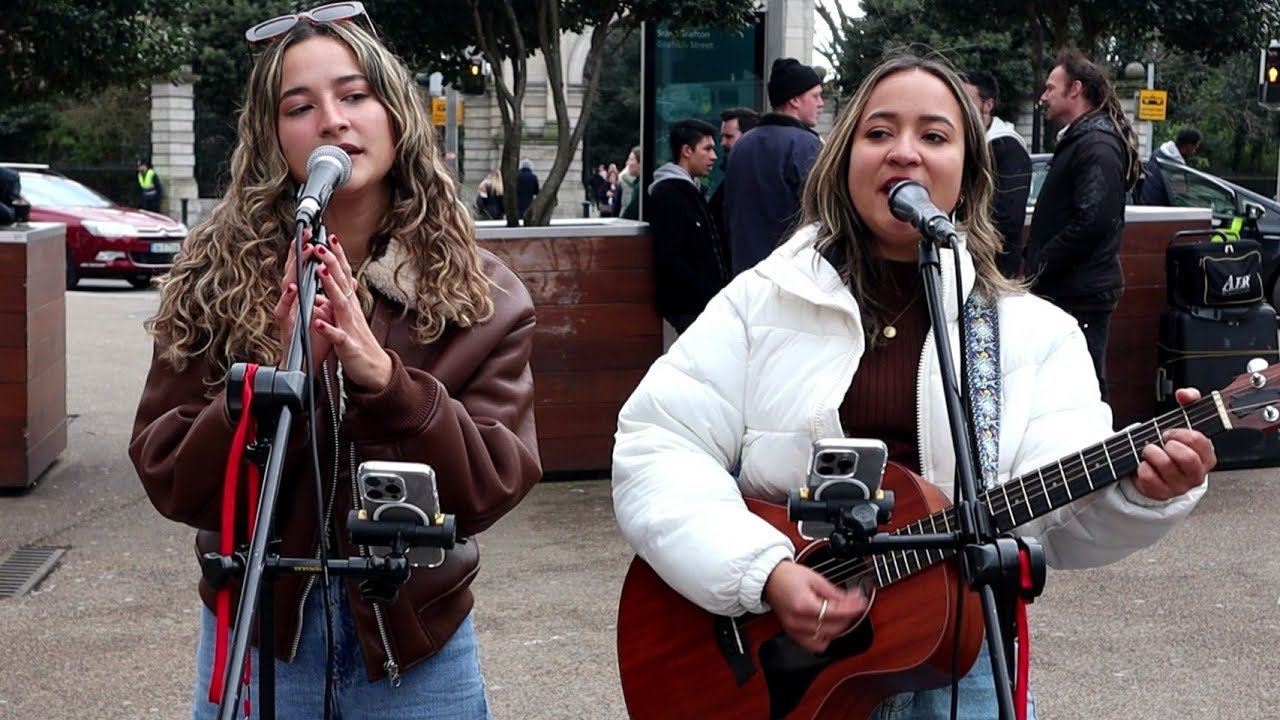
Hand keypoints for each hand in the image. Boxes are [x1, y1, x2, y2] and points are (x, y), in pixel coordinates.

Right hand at [273, 229, 331, 374]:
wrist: (307, 366)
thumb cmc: (315, 341)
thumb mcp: (329, 314)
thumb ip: (333, 296)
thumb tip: (348, 280)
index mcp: (303, 298)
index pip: (305, 271)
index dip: (309, 253)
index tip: (317, 236)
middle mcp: (293, 302)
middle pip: (294, 272)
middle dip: (299, 253)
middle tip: (306, 235)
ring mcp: (287, 312)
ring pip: (286, 285)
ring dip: (294, 268)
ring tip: (301, 252)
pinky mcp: (285, 326)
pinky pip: (284, 310)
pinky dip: (288, 299)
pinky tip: (293, 288)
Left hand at [309, 234, 392, 390]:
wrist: (376, 371)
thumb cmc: (360, 345)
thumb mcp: (349, 319)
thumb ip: (340, 302)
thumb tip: (332, 287)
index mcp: (350, 305)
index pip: (344, 276)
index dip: (337, 257)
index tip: (329, 237)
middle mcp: (352, 312)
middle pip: (342, 283)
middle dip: (332, 263)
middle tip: (320, 245)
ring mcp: (351, 328)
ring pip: (341, 304)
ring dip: (331, 287)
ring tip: (321, 271)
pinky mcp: (348, 347)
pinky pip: (338, 337)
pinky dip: (328, 329)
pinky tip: (317, 321)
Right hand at [763, 560, 868, 654]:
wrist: (768, 580)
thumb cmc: (786, 576)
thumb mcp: (814, 578)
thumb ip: (834, 592)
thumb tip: (852, 599)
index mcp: (803, 606)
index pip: (835, 612)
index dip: (852, 608)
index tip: (862, 603)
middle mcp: (798, 622)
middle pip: (833, 627)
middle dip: (848, 617)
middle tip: (855, 605)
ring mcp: (795, 631)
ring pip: (826, 639)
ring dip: (838, 629)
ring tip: (843, 616)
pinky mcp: (793, 635)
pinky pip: (814, 645)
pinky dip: (825, 638)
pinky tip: (830, 627)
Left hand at [1134, 388, 1215, 500]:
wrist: (1154, 468)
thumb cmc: (1171, 445)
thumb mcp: (1181, 422)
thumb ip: (1189, 402)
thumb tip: (1185, 393)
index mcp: (1206, 457)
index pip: (1200, 443)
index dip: (1182, 433)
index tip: (1170, 431)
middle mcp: (1196, 473)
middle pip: (1187, 458)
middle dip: (1169, 445)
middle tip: (1161, 441)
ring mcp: (1179, 486)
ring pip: (1166, 466)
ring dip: (1152, 453)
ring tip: (1149, 451)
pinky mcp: (1161, 493)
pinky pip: (1149, 478)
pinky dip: (1141, 468)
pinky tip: (1143, 465)